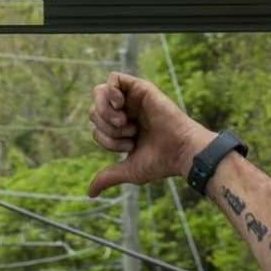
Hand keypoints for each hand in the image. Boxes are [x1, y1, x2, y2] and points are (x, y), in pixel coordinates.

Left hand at [85, 73, 216, 196]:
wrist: (180, 150)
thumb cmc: (160, 162)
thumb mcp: (129, 170)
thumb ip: (109, 176)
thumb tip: (90, 193)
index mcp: (121, 129)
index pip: (96, 128)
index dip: (105, 139)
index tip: (129, 146)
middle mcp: (126, 112)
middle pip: (94, 109)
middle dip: (104, 125)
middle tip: (127, 132)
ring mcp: (133, 99)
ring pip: (100, 92)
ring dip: (105, 110)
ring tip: (123, 121)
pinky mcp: (141, 88)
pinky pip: (114, 78)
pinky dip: (110, 91)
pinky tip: (119, 105)